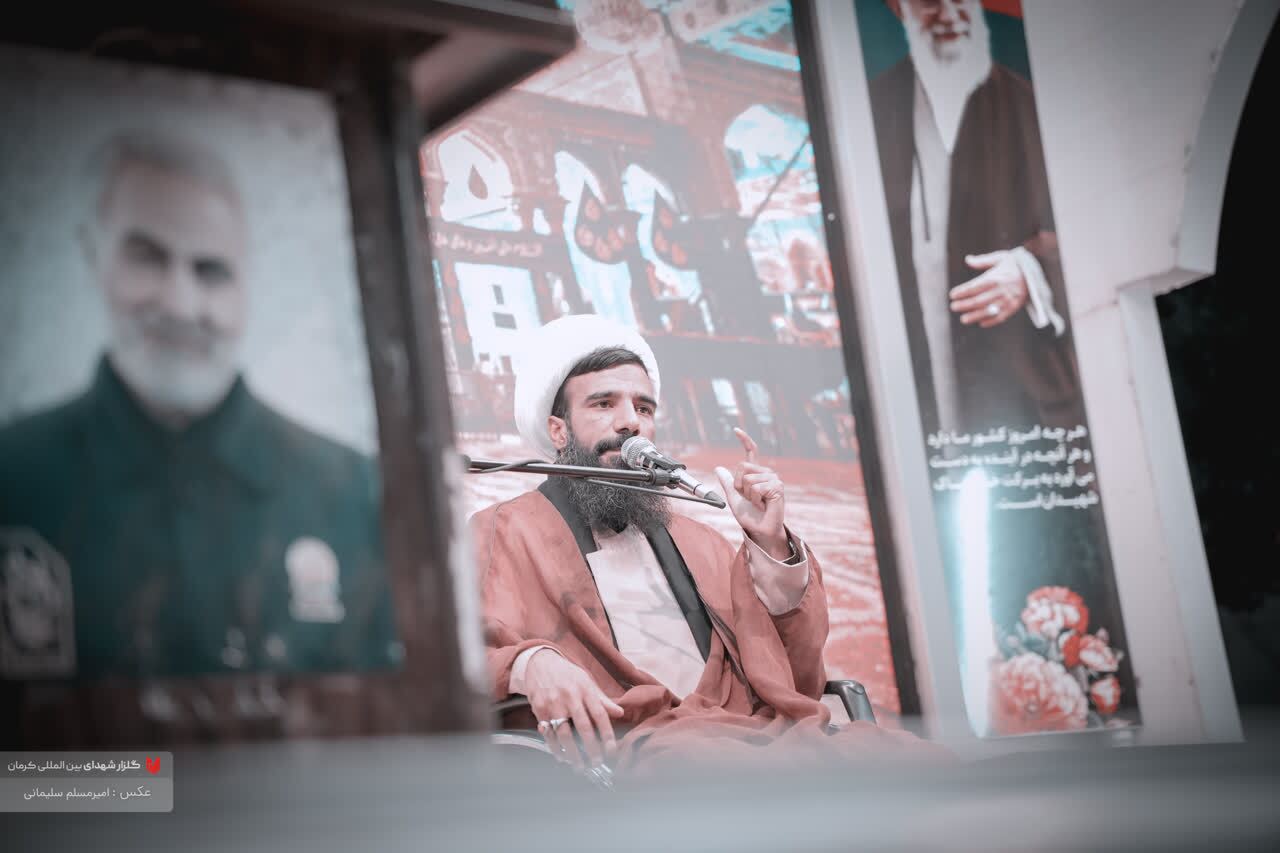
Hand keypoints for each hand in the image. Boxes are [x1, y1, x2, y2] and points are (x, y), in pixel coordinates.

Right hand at [523, 648, 623, 768]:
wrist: (539, 662)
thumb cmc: (567, 674)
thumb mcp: (587, 681)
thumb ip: (602, 700)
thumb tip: (620, 713)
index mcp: (585, 690)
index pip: (600, 715)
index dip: (607, 735)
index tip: (611, 750)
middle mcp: (570, 697)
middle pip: (583, 727)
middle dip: (591, 748)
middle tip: (596, 763)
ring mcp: (553, 704)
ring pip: (564, 734)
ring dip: (572, 753)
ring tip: (579, 766)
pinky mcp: (539, 710)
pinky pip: (549, 733)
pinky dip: (555, 747)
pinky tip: (561, 756)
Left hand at [714, 428, 788, 560]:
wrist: (760, 530)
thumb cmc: (750, 516)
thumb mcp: (734, 497)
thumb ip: (728, 483)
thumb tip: (718, 468)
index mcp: (756, 473)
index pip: (751, 452)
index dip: (744, 440)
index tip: (735, 429)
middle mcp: (766, 473)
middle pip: (742, 467)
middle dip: (739, 485)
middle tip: (749, 498)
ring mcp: (773, 479)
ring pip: (748, 479)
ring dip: (748, 495)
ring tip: (758, 503)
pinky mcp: (777, 487)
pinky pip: (756, 487)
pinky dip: (755, 499)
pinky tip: (763, 505)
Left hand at [950, 251, 1028, 327]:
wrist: (1035, 273)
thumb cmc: (1013, 265)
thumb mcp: (1000, 258)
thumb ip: (983, 261)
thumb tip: (968, 259)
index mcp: (995, 277)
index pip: (974, 286)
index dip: (962, 292)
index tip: (952, 295)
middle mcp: (1001, 290)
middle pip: (978, 300)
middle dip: (964, 305)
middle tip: (953, 307)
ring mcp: (1008, 300)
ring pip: (988, 310)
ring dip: (974, 316)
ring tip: (963, 319)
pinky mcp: (1014, 307)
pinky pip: (1001, 317)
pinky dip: (991, 321)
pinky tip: (981, 323)